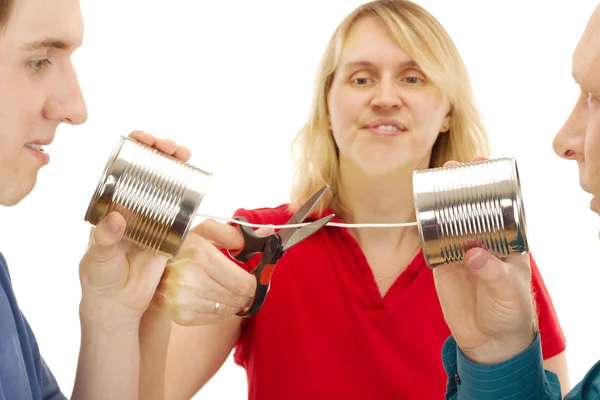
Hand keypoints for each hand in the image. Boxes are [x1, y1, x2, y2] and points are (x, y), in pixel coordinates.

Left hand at [78, 131, 191, 326]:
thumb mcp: (98, 258)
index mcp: (111, 204)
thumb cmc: (100, 277)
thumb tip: (116, 219)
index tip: (143, 140)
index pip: (122, 168)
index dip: (133, 150)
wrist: (120, 304)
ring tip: (184, 154)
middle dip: (160, 153)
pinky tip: (195, 181)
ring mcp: (153, 217)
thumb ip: (105, 240)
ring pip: (167, 185)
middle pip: (149, 171)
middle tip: (169, 147)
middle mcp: (133, 205)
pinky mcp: (171, 232)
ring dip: (176, 167)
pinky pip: (181, 209)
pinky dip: (189, 194)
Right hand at [150, 219, 272, 325]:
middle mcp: (191, 280)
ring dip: (234, 302)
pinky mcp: (181, 315)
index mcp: (201, 256)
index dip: (255, 284)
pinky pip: (214, 318)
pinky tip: (216, 298)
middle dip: (247, 294)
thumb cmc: (183, 247)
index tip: (256, 280)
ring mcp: (184, 300)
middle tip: (247, 288)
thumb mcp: (206, 233)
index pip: (242, 283)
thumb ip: (237, 235)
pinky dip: (220, 310)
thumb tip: (268, 232)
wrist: (150, 267)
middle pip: (237, 298)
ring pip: (227, 310)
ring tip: (229, 291)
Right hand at [432, 157, 536, 364]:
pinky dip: (426, 226)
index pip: (503, 207)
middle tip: (453, 166)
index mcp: (508, 243)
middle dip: (463, 186)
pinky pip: (432, 241)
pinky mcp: (443, 264)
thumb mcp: (508, 291)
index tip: (483, 165)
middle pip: (473, 208)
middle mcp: (485, 242)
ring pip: (450, 221)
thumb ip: (493, 272)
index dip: (494, 185)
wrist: (487, 341)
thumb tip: (474, 253)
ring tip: (433, 181)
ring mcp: (462, 251)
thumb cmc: (510, 313)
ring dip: (442, 201)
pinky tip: (420, 210)